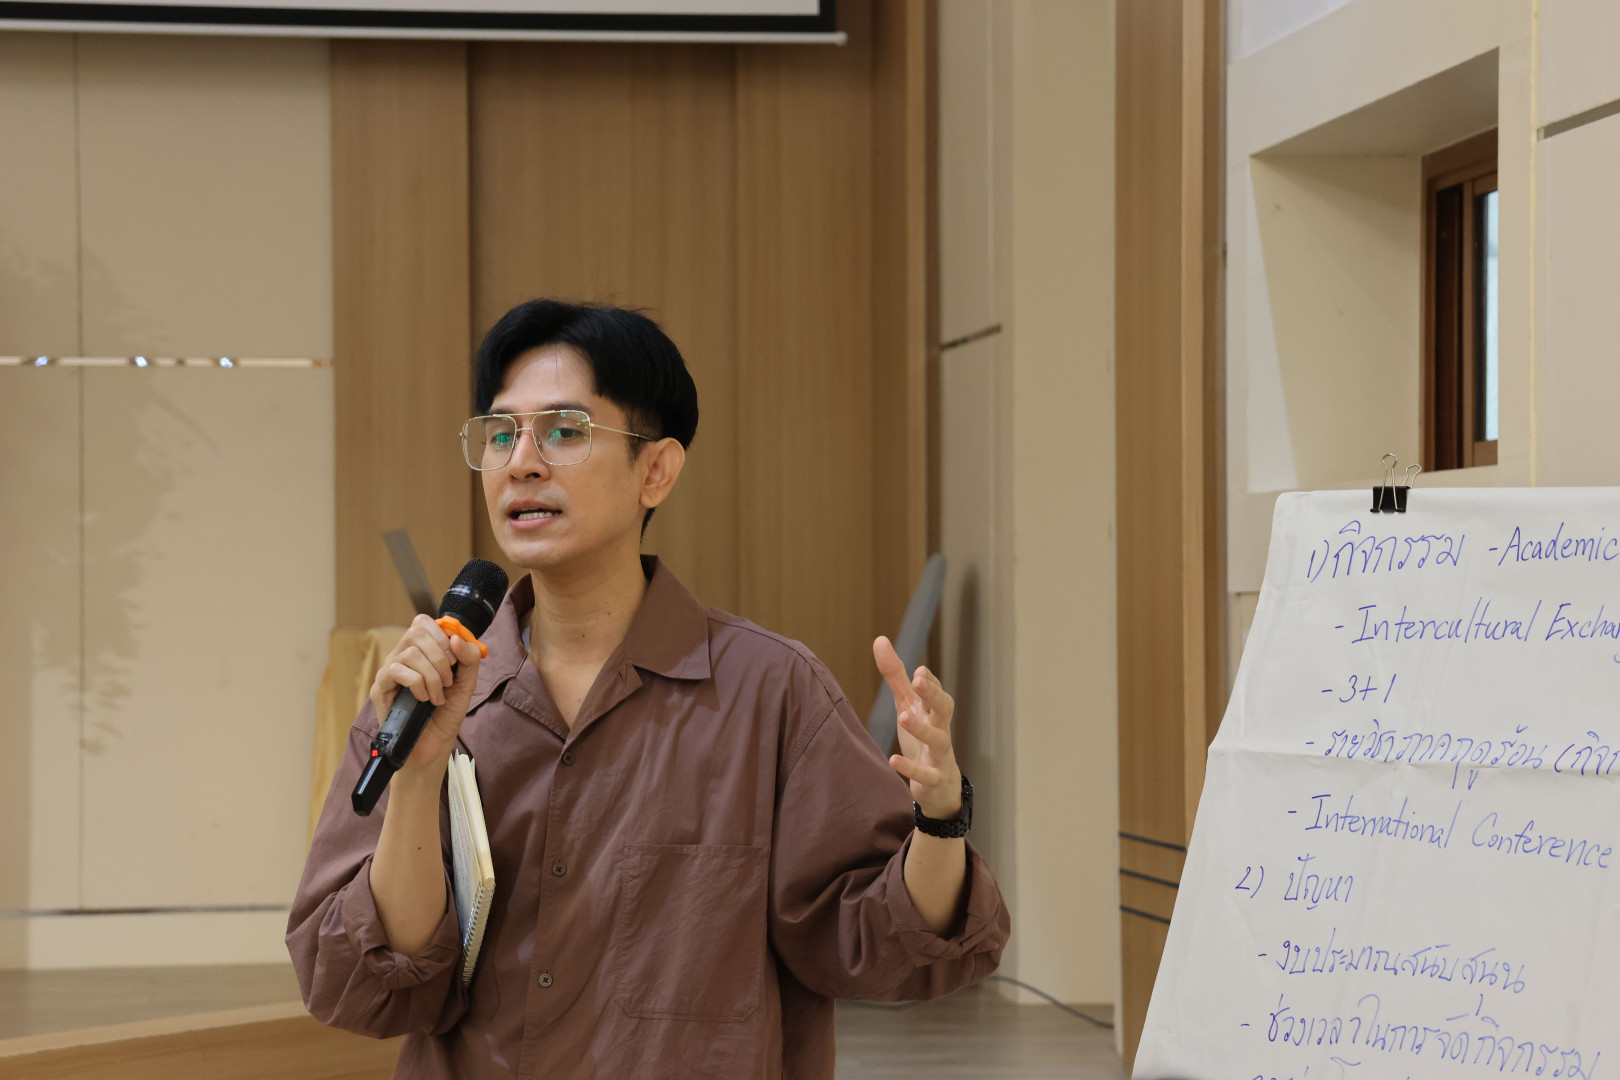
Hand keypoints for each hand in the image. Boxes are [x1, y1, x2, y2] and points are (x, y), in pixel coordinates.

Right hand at [369, 613, 483, 777]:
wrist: (433, 746)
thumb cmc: (445, 715)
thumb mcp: (466, 684)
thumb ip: (469, 659)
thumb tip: (457, 637)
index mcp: (420, 652)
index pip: (423, 623)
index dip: (442, 635)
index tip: (455, 659)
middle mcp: (401, 657)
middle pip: (416, 632)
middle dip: (440, 656)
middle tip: (448, 680)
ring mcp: (388, 672)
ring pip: (409, 652)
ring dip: (431, 675)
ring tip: (437, 695)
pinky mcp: (379, 689)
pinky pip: (396, 671)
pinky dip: (417, 684)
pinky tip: (424, 699)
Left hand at [873, 636, 962, 819]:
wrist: (940, 787)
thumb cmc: (922, 739)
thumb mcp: (907, 705)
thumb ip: (896, 676)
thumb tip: (880, 639)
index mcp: (934, 712)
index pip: (937, 692)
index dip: (930, 682)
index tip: (918, 671)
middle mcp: (940, 729)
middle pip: (945, 708)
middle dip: (933, 694)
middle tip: (918, 680)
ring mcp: (939, 755)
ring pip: (938, 739)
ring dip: (922, 728)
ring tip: (904, 717)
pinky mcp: (933, 780)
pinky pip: (926, 774)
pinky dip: (911, 768)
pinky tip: (893, 760)